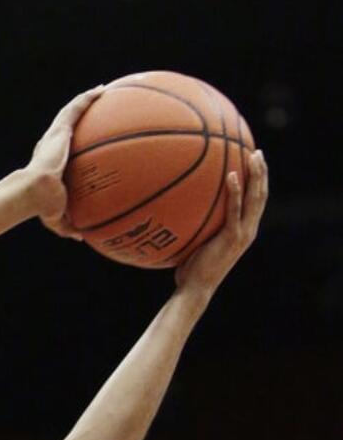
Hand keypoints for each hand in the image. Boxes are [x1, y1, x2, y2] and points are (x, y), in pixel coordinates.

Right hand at [25, 86, 104, 238]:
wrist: (35, 191)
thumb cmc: (43, 205)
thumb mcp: (58, 217)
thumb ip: (70, 224)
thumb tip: (81, 237)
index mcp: (50, 161)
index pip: (63, 147)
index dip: (73, 139)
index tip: (84, 137)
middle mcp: (52, 144)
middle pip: (68, 125)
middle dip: (81, 114)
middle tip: (97, 108)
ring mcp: (55, 135)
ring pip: (72, 112)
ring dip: (86, 100)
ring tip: (103, 90)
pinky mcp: (60, 130)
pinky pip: (76, 109)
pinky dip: (88, 98)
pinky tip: (103, 89)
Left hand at [175, 149, 267, 293]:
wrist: (195, 288)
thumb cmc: (191, 266)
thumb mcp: (198, 241)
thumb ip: (197, 224)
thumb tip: (178, 206)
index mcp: (244, 230)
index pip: (256, 201)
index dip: (259, 181)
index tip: (254, 161)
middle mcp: (248, 230)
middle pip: (261, 195)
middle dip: (261, 172)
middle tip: (257, 152)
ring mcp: (242, 233)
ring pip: (255, 199)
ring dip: (255, 176)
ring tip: (252, 156)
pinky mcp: (232, 237)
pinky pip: (235, 210)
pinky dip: (236, 191)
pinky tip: (231, 175)